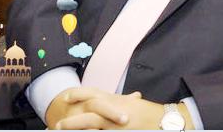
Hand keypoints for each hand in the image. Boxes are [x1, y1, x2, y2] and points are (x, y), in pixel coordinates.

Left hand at [58, 88, 194, 129]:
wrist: (165, 122)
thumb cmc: (149, 113)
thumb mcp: (133, 104)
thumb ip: (123, 101)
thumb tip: (124, 97)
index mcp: (115, 101)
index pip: (93, 93)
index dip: (78, 94)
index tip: (65, 97)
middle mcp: (113, 111)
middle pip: (88, 112)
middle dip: (71, 118)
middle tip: (57, 124)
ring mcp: (116, 125)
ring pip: (91, 126)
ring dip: (76, 129)